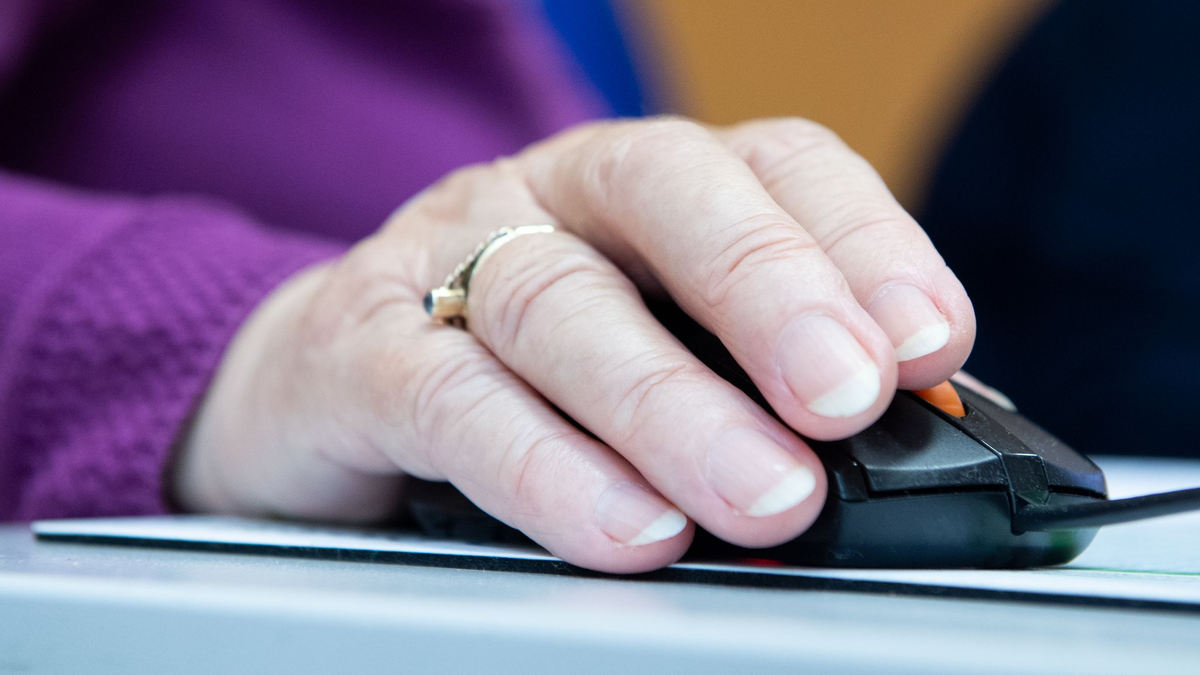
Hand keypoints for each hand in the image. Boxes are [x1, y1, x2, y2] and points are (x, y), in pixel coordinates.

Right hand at [174, 117, 974, 572]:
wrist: (324, 383)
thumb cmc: (522, 374)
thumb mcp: (656, 353)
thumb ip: (764, 384)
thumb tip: (914, 443)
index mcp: (647, 188)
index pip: (773, 164)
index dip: (863, 239)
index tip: (931, 342)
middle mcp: (552, 197)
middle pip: (665, 194)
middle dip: (770, 293)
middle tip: (851, 399)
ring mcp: (447, 258)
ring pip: (558, 301)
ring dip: (671, 404)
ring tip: (769, 497)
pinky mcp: (360, 350)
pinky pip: (451, 399)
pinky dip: (548, 468)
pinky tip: (629, 531)